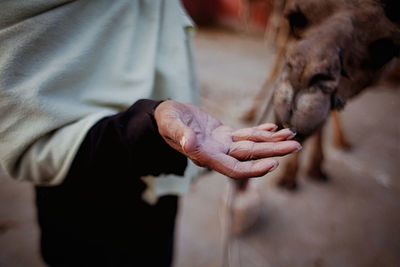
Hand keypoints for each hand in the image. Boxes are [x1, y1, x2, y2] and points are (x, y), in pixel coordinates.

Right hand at [154, 100, 301, 178]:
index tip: (273, 163)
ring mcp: (221, 144)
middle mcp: (217, 153)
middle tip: (297, 146)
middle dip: (274, 151)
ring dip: (272, 141)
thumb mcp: (170, 123)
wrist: (164, 116)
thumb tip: (190, 144)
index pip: (234, 168)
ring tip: (292, 134)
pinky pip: (244, 134)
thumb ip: (180, 134)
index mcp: (206, 155)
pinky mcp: (223, 134)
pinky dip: (259, 131)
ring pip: (251, 144)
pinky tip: (273, 128)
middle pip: (250, 156)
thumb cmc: (165, 120)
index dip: (254, 168)